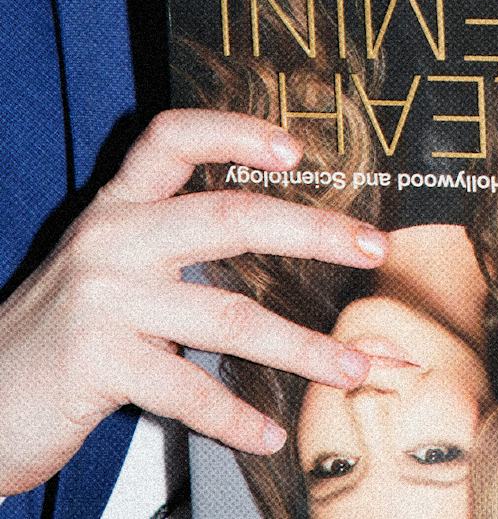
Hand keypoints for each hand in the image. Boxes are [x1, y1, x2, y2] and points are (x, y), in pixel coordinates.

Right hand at [0, 110, 387, 495]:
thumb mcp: (110, 265)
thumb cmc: (63, 331)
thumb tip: (293, 236)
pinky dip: (236, 414)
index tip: (296, 148)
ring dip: (303, 346)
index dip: (235, 131)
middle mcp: (113, 240)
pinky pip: (188, 390)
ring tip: (356, 365)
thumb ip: (176, 240)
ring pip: (229, 316)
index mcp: (120, 205)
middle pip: (230, 218)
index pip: (173, 137)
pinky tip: (270, 428)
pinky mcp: (98, 365)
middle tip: (373, 247)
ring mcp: (105, 301)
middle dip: (314, 233)